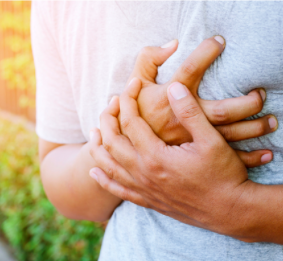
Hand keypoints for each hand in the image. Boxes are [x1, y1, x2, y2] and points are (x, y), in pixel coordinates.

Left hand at [89, 79, 260, 239]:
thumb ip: (189, 112)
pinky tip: (94, 172)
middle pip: (112, 142)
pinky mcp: (147, 201)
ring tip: (94, 131)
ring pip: (108, 166)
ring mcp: (143, 189)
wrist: (231, 211)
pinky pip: (117, 190)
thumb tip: (173, 86)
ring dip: (98, 147)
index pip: (131, 122)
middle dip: (108, 119)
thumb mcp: (211, 140)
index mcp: (155, 156)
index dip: (128, 99)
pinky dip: (103, 180)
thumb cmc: (224, 174)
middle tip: (112, 102)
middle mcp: (143, 173)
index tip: (131, 84)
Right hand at [131, 37, 275, 154]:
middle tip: (259, 94)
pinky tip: (264, 152)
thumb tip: (174, 44)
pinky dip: (249, 157)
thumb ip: (148, 59)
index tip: (219, 42)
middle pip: (223, 111)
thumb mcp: (135, 83)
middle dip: (247, 103)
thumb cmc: (134, 112)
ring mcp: (190, 140)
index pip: (191, 69)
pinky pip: (226, 158)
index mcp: (168, 98)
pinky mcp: (194, 156)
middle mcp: (182, 119)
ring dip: (255, 128)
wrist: (125, 149)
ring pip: (231, 135)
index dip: (206, 52)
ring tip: (271, 121)